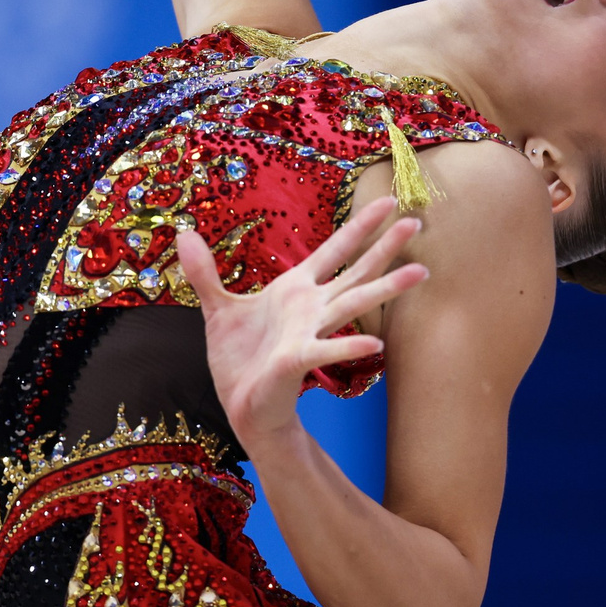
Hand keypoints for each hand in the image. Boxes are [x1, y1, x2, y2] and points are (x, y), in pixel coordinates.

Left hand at [176, 198, 425, 450]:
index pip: (333, 250)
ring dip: (386, 288)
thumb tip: (185, 233)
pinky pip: (325, 350)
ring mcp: (309, 333)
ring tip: (420, 272)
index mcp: (296, 291)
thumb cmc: (240, 359)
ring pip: (353, 304)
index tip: (386, 201)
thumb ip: (205, 272)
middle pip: (355, 270)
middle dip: (385, 247)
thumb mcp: (218, 308)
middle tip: (416, 221)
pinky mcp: (297, 361)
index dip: (359, 226)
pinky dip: (349, 346)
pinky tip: (376, 344)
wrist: (242, 405)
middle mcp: (311, 308)